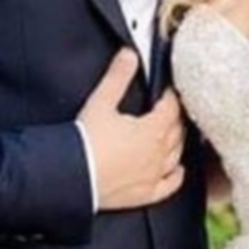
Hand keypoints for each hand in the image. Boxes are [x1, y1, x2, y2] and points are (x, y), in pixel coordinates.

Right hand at [76, 48, 185, 210]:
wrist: (71, 177)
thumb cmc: (86, 142)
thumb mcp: (101, 102)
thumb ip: (118, 76)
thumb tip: (129, 54)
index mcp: (153, 129)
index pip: (171, 108)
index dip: (170, 96)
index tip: (166, 90)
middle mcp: (158, 154)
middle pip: (176, 131)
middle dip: (174, 117)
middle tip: (169, 108)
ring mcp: (153, 175)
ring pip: (175, 155)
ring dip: (176, 142)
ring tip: (172, 133)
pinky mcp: (144, 194)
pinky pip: (169, 185)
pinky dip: (176, 176)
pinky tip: (176, 170)